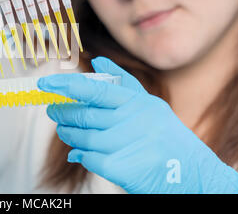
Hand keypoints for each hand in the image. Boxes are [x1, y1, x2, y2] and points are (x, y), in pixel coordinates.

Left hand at [38, 57, 237, 193]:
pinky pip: (89, 159)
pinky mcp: (122, 168)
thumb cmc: (166, 136)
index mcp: (137, 103)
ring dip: (69, 134)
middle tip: (53, 110)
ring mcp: (127, 145)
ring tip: (64, 130)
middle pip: (84, 115)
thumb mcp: (150, 105)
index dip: (66, 86)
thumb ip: (123, 83)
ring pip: (83, 138)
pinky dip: (81, 155)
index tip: (45, 83)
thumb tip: (97, 62)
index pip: (94, 91)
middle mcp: (132, 121)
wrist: (192, 175)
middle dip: (63, 113)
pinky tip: (78, 153)